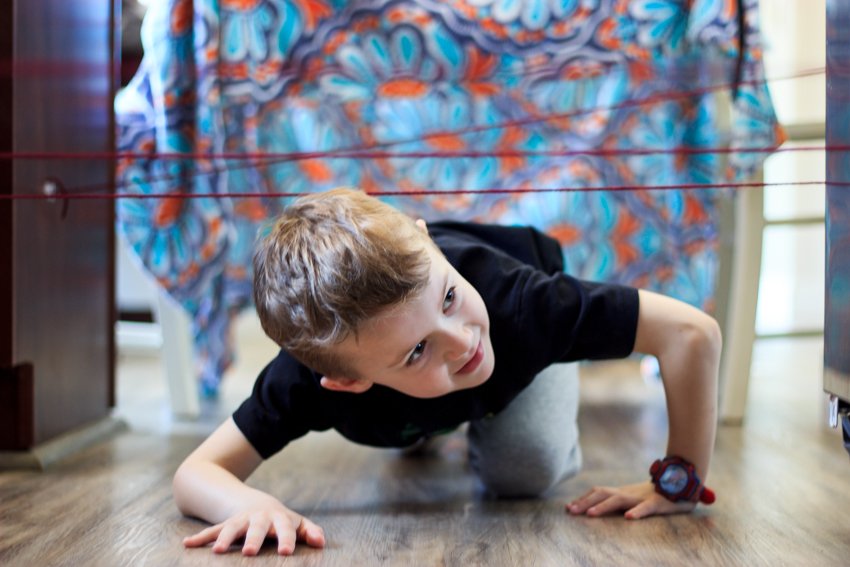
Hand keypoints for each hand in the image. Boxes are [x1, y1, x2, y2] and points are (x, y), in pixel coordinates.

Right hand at [183, 505, 324, 555]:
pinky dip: (200, 538)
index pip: (285, 528)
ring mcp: (240, 520)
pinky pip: (211, 531)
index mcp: (278, 518)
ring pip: (231, 528)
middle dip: (254, 539)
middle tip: (251, 552)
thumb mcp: (296, 522)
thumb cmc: (280, 520)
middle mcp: (258, 518)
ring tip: (219, 552)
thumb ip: (310, 531)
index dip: (286, 539)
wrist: (255, 502)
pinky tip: (187, 544)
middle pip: (256, 527)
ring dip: (225, 539)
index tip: (286, 552)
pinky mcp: (225, 524)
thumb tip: (321, 542)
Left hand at [566, 481, 696, 519]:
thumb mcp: (634, 498)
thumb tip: (600, 508)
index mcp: (622, 492)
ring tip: (589, 514)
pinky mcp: (658, 502)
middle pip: (602, 494)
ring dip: (603, 507)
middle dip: (584, 502)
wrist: (683, 482)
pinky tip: (628, 518)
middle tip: (570, 511)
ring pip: (619, 500)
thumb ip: (620, 501)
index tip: (568, 507)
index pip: (598, 492)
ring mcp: (641, 497)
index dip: (583, 499)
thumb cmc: (656, 494)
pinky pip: (646, 507)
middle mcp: (628, 493)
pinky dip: (637, 512)